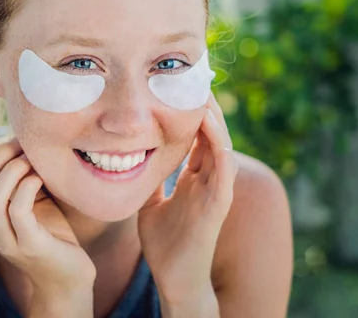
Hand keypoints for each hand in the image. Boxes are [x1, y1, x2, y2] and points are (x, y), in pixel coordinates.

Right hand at [0, 138, 95, 299]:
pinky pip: (18, 211)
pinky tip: (40, 178)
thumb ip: (25, 177)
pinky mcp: (29, 245)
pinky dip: (27, 188)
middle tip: (26, 144)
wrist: (68, 277)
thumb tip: (28, 140)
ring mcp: (6, 239)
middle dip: (1, 154)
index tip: (20, 139)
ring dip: (13, 169)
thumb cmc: (53, 234)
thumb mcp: (35, 200)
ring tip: (32, 160)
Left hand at [138, 93, 237, 302]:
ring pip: (221, 146)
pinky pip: (223, 170)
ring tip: (202, 93)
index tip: (176, 89)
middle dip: (204, 107)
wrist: (174, 278)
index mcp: (194, 178)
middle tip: (191, 78)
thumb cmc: (164, 244)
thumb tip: (133, 161)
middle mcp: (208, 180)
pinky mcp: (218, 204)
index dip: (190, 113)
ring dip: (213, 120)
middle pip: (211, 135)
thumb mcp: (151, 203)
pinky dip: (220, 148)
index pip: (197, 138)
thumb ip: (151, 182)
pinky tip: (210, 128)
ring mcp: (216, 191)